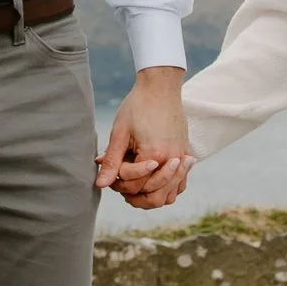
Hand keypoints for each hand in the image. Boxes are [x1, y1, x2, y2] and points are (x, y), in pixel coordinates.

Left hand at [97, 66, 192, 209]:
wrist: (160, 87)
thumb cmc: (137, 106)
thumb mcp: (120, 132)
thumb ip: (112, 161)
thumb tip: (101, 184)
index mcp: (154, 154)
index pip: (135, 186)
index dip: (119, 183)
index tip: (112, 171)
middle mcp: (172, 160)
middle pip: (153, 197)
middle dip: (135, 196)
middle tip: (121, 186)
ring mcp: (181, 158)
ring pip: (168, 195)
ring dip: (151, 195)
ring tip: (136, 186)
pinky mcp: (186, 154)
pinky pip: (180, 184)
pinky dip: (166, 188)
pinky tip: (153, 181)